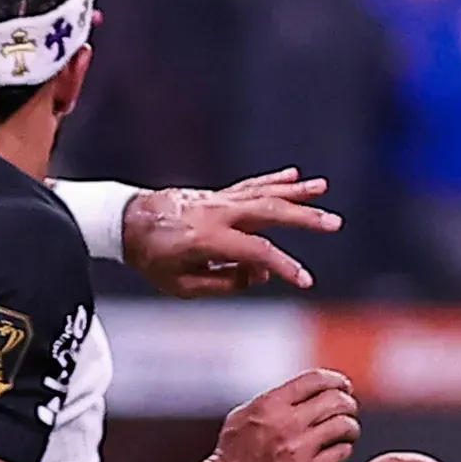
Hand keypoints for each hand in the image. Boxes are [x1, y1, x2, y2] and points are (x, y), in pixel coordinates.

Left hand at [121, 170, 341, 295]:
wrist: (126, 222)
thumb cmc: (152, 259)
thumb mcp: (181, 285)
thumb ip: (224, 283)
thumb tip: (260, 273)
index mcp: (207, 238)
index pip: (256, 252)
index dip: (283, 267)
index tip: (305, 281)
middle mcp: (217, 214)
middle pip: (268, 212)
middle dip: (304, 218)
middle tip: (334, 222)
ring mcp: (218, 200)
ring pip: (263, 193)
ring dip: (296, 192)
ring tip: (323, 187)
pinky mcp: (217, 195)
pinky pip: (250, 186)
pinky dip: (273, 180)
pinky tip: (295, 176)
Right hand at [206, 368, 359, 461]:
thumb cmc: (234, 456)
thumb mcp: (244, 417)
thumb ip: (274, 402)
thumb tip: (305, 392)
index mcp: (270, 406)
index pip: (316, 380)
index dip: (336, 380)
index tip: (343, 387)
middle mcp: (286, 425)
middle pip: (336, 401)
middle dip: (347, 403)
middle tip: (348, 410)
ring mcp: (299, 451)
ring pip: (344, 426)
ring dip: (350, 427)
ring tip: (346, 432)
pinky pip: (340, 452)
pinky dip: (343, 448)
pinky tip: (336, 450)